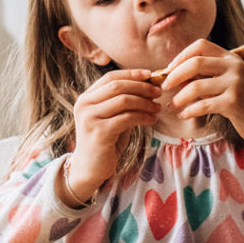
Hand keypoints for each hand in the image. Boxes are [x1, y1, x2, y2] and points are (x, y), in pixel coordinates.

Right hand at [65, 69, 159, 203]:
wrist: (90, 168)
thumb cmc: (105, 141)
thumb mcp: (111, 117)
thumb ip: (123, 101)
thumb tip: (149, 86)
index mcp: (86, 98)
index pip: (110, 77)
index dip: (132, 74)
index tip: (150, 74)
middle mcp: (84, 105)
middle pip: (117, 86)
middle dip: (141, 87)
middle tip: (159, 92)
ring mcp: (89, 118)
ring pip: (123, 101)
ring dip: (145, 103)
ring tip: (157, 108)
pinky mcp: (99, 133)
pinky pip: (127, 118)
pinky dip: (143, 117)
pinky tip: (152, 120)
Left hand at [158, 39, 243, 165]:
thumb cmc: (243, 103)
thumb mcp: (228, 83)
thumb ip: (207, 76)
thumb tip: (174, 75)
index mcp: (231, 58)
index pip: (201, 45)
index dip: (181, 55)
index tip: (169, 69)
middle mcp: (234, 67)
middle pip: (195, 63)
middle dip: (174, 75)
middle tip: (164, 87)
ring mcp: (235, 84)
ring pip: (196, 86)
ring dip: (179, 98)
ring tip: (172, 106)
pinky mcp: (234, 102)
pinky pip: (202, 105)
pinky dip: (189, 111)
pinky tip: (184, 115)